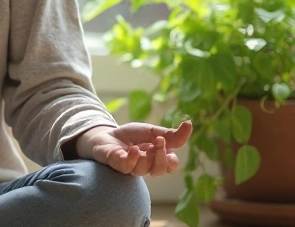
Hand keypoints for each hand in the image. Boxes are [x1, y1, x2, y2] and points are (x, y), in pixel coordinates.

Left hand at [77, 121, 191, 176]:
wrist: (104, 134)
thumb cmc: (129, 136)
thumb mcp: (151, 131)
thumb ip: (170, 134)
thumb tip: (190, 124)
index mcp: (156, 158)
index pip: (171, 165)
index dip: (172, 159)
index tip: (169, 143)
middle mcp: (145, 166)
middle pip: (159, 170)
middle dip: (161, 157)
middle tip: (159, 141)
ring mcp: (130, 167)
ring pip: (143, 170)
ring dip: (146, 157)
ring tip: (144, 146)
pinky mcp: (116, 164)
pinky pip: (126, 167)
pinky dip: (132, 159)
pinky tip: (134, 150)